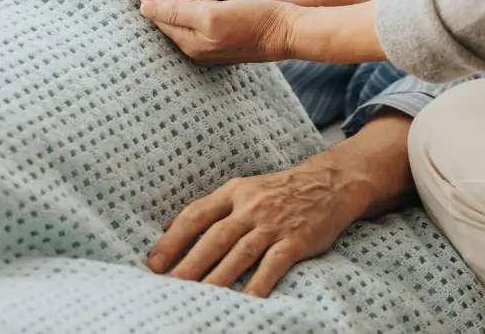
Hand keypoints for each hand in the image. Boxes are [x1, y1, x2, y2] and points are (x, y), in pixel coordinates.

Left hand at [127, 0, 296, 64]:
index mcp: (191, 40)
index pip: (157, 12)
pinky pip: (200, 6)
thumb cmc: (256, 22)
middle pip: (166, 11)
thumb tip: (144, 6)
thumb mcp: (212, 17)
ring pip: (182, 8)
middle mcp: (199, 41)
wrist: (294, 31)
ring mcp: (214, 35)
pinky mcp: (229, 26)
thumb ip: (177, 12)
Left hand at [146, 154, 372, 296]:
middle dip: (189, 264)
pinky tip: (245, 301)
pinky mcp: (295, 240)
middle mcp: (251, 207)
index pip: (196, 215)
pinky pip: (273, 264)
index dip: (173, 240)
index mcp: (234, 192)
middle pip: (214, 238)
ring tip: (198, 297)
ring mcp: (273, 224)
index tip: (154, 263)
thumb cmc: (280, 191)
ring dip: (217, 278)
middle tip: (168, 285)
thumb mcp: (246, 189)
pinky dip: (258, 283)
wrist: (330, 183)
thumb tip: (176, 231)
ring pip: (239, 253)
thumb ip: (217, 209)